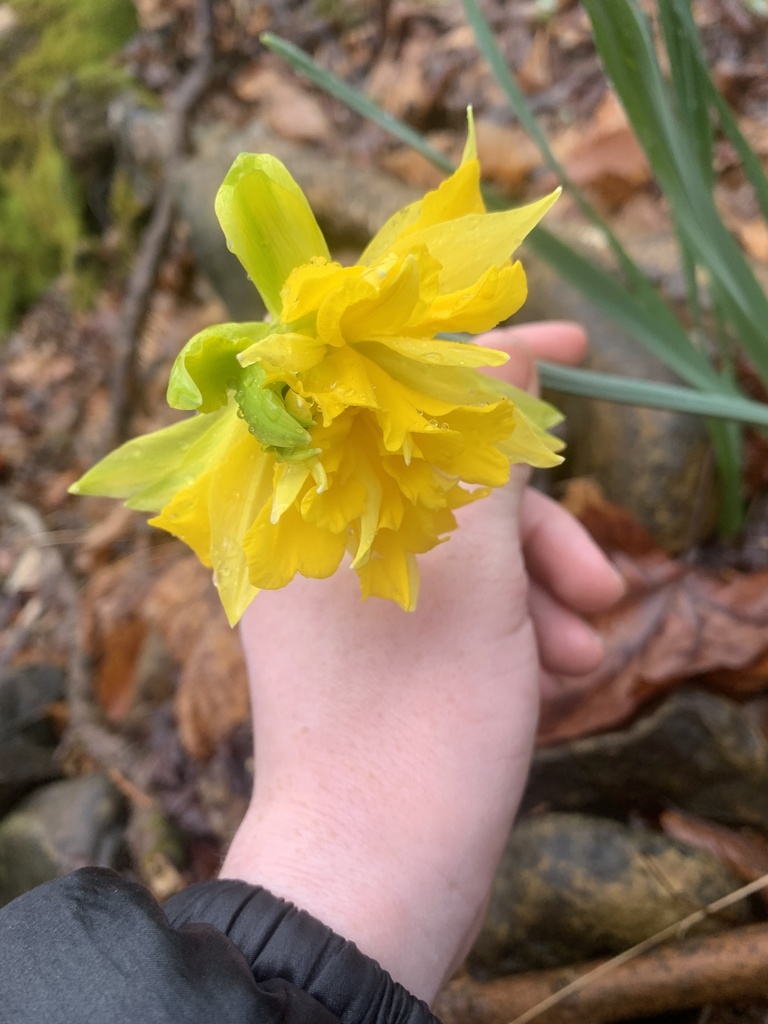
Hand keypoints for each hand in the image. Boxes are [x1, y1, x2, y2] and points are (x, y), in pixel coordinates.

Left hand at [220, 321, 623, 1001]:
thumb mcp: (475, 564)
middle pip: (438, 476)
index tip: (573, 351)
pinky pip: (448, 599)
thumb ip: (485, 449)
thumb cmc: (417, 711)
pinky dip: (509, 623)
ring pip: (456, 543)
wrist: (377, 874)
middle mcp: (311, 534)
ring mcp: (341, 591)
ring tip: (586, 646)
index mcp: (303, 494)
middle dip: (534, 523)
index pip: (391, 387)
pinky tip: (558, 672)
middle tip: (598, 578)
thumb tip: (501, 354)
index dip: (486, 362)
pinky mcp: (374, 642)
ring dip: (535, 585)